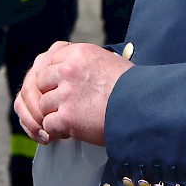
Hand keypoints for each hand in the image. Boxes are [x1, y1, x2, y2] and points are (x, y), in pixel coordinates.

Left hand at [14, 41, 131, 146]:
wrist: (144, 108)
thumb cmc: (133, 87)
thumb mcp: (107, 61)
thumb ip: (85, 63)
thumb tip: (76, 69)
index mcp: (78, 53)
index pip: (49, 61)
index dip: (53, 78)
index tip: (59, 87)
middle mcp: (68, 70)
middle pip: (41, 82)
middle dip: (50, 95)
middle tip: (62, 106)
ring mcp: (66, 94)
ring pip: (43, 105)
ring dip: (54, 114)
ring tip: (71, 120)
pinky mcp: (67, 116)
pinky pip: (49, 124)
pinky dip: (56, 131)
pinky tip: (69, 132)